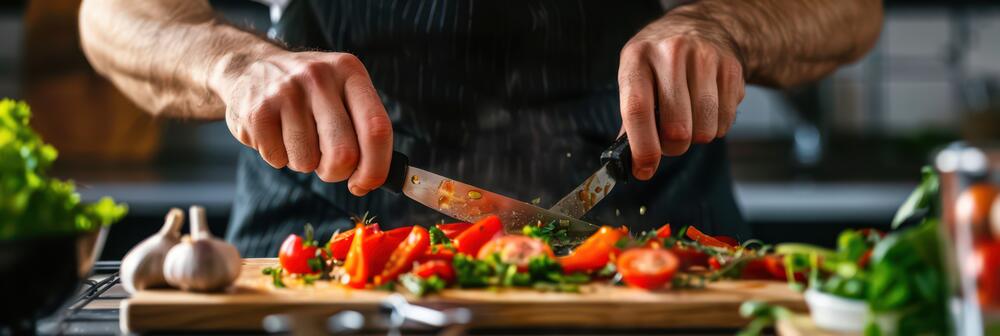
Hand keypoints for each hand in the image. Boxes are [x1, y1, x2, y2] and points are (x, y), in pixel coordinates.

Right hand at [212, 50, 392, 195]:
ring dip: (304, 162)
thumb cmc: (309, 92)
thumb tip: (373, 179)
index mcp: (349, 72)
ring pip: (307, 162)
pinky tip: (276, 132)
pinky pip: (278, 160)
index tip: (367, 183)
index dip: (376, 166)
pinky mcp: (258, 112)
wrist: (249, 67)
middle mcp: (319, 77)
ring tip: (296, 137)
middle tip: (328, 166)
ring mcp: (285, 92)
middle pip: (344, 154)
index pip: (377, 128)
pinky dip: (279, 157)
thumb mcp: (341, 92)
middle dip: (337, 172)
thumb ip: (364, 129)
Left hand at [618, 9, 745, 179]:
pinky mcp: (731, 68)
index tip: (644, 169)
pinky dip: (715, 127)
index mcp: (637, 57)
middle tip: (670, 139)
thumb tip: (630, 162)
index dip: (642, 147)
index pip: (637, 109)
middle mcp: (670, 53)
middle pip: (676, 128)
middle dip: (672, 147)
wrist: (702, 27)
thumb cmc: (661, 61)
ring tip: (690, 120)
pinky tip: (707, 109)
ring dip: (696, 138)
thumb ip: (631, 119)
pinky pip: (725, 122)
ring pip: (704, 130)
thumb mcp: (637, 76)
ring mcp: (704, 58)